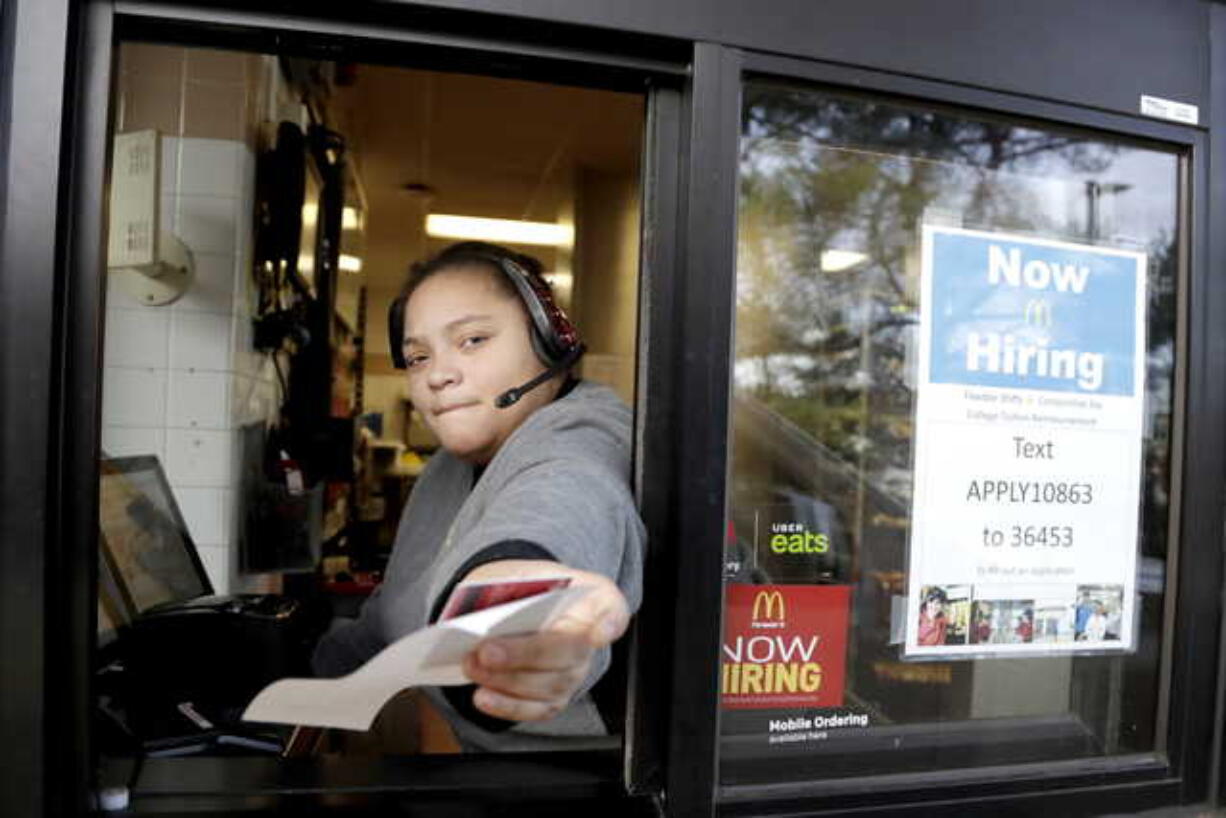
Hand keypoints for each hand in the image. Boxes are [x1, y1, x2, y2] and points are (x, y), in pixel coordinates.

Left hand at [458, 560, 628, 721]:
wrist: (523, 603)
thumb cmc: (530, 586)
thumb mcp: (526, 572)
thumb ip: (516, 588)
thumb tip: (490, 613)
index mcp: (593, 597)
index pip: (614, 610)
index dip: (609, 625)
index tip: (596, 633)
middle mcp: (592, 638)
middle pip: (570, 652)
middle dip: (526, 654)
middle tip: (487, 651)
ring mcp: (576, 671)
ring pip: (550, 685)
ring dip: (506, 680)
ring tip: (473, 666)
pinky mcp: (556, 696)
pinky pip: (536, 708)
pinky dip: (507, 705)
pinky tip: (482, 697)